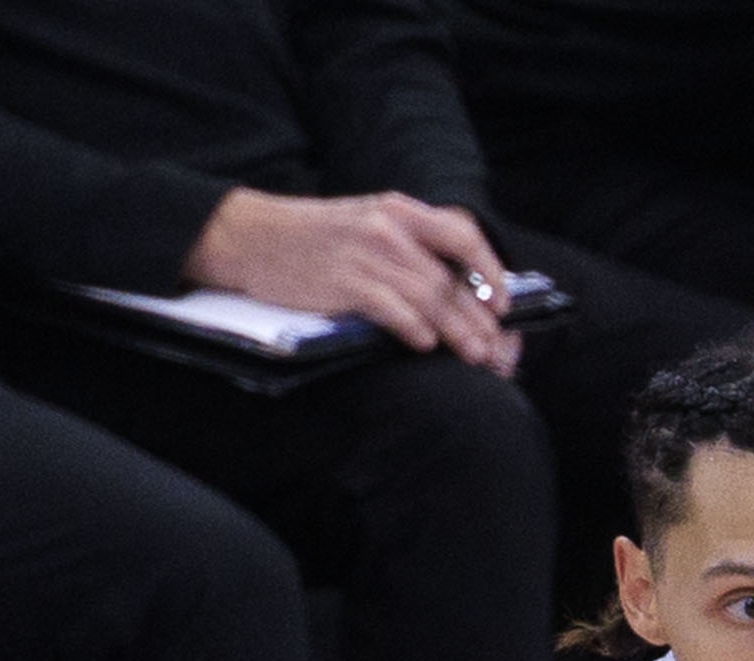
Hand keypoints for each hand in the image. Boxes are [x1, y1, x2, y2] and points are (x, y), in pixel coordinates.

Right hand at [187, 189, 520, 372]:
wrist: (250, 236)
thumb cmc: (309, 238)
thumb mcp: (363, 222)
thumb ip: (405, 245)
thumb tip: (448, 284)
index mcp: (398, 210)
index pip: (461, 235)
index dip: (490, 270)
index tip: (503, 303)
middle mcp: (388, 228)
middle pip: (450, 279)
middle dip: (481, 320)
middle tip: (497, 352)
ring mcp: (367, 255)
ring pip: (430, 298)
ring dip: (458, 333)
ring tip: (476, 358)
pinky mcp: (345, 282)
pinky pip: (393, 309)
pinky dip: (415, 329)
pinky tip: (427, 346)